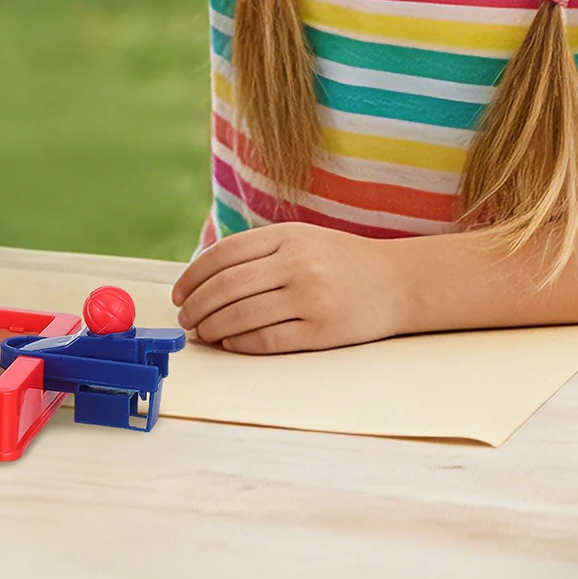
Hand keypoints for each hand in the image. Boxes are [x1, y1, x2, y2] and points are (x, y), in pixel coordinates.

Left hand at [170, 222, 412, 353]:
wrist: (399, 281)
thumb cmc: (340, 260)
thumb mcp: (300, 238)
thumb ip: (258, 251)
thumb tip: (204, 277)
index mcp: (286, 235)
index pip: (223, 255)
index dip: (193, 276)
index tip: (179, 293)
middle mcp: (296, 264)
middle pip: (227, 286)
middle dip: (198, 305)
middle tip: (185, 318)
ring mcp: (310, 298)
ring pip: (243, 315)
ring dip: (214, 327)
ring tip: (202, 332)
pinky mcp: (323, 331)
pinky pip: (269, 339)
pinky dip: (242, 343)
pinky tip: (229, 343)